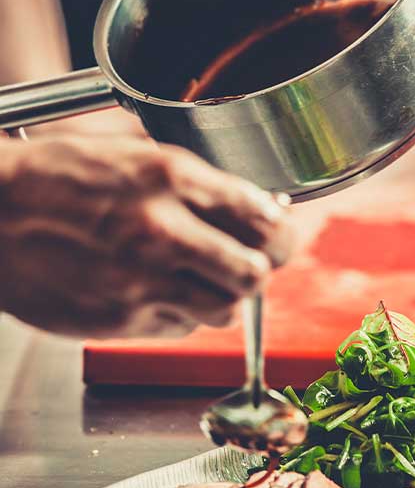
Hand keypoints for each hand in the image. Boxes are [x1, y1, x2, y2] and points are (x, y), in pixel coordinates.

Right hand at [0, 134, 293, 338]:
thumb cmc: (59, 179)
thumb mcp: (136, 159)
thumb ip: (201, 186)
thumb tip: (258, 210)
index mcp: (169, 178)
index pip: (262, 218)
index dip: (281, 232)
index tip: (278, 236)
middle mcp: (161, 231)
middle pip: (255, 273)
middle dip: (260, 270)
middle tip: (249, 264)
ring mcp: (140, 281)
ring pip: (225, 311)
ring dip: (224, 298)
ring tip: (202, 280)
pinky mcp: (120, 320)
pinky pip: (182, 328)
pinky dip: (183, 314)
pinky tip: (159, 292)